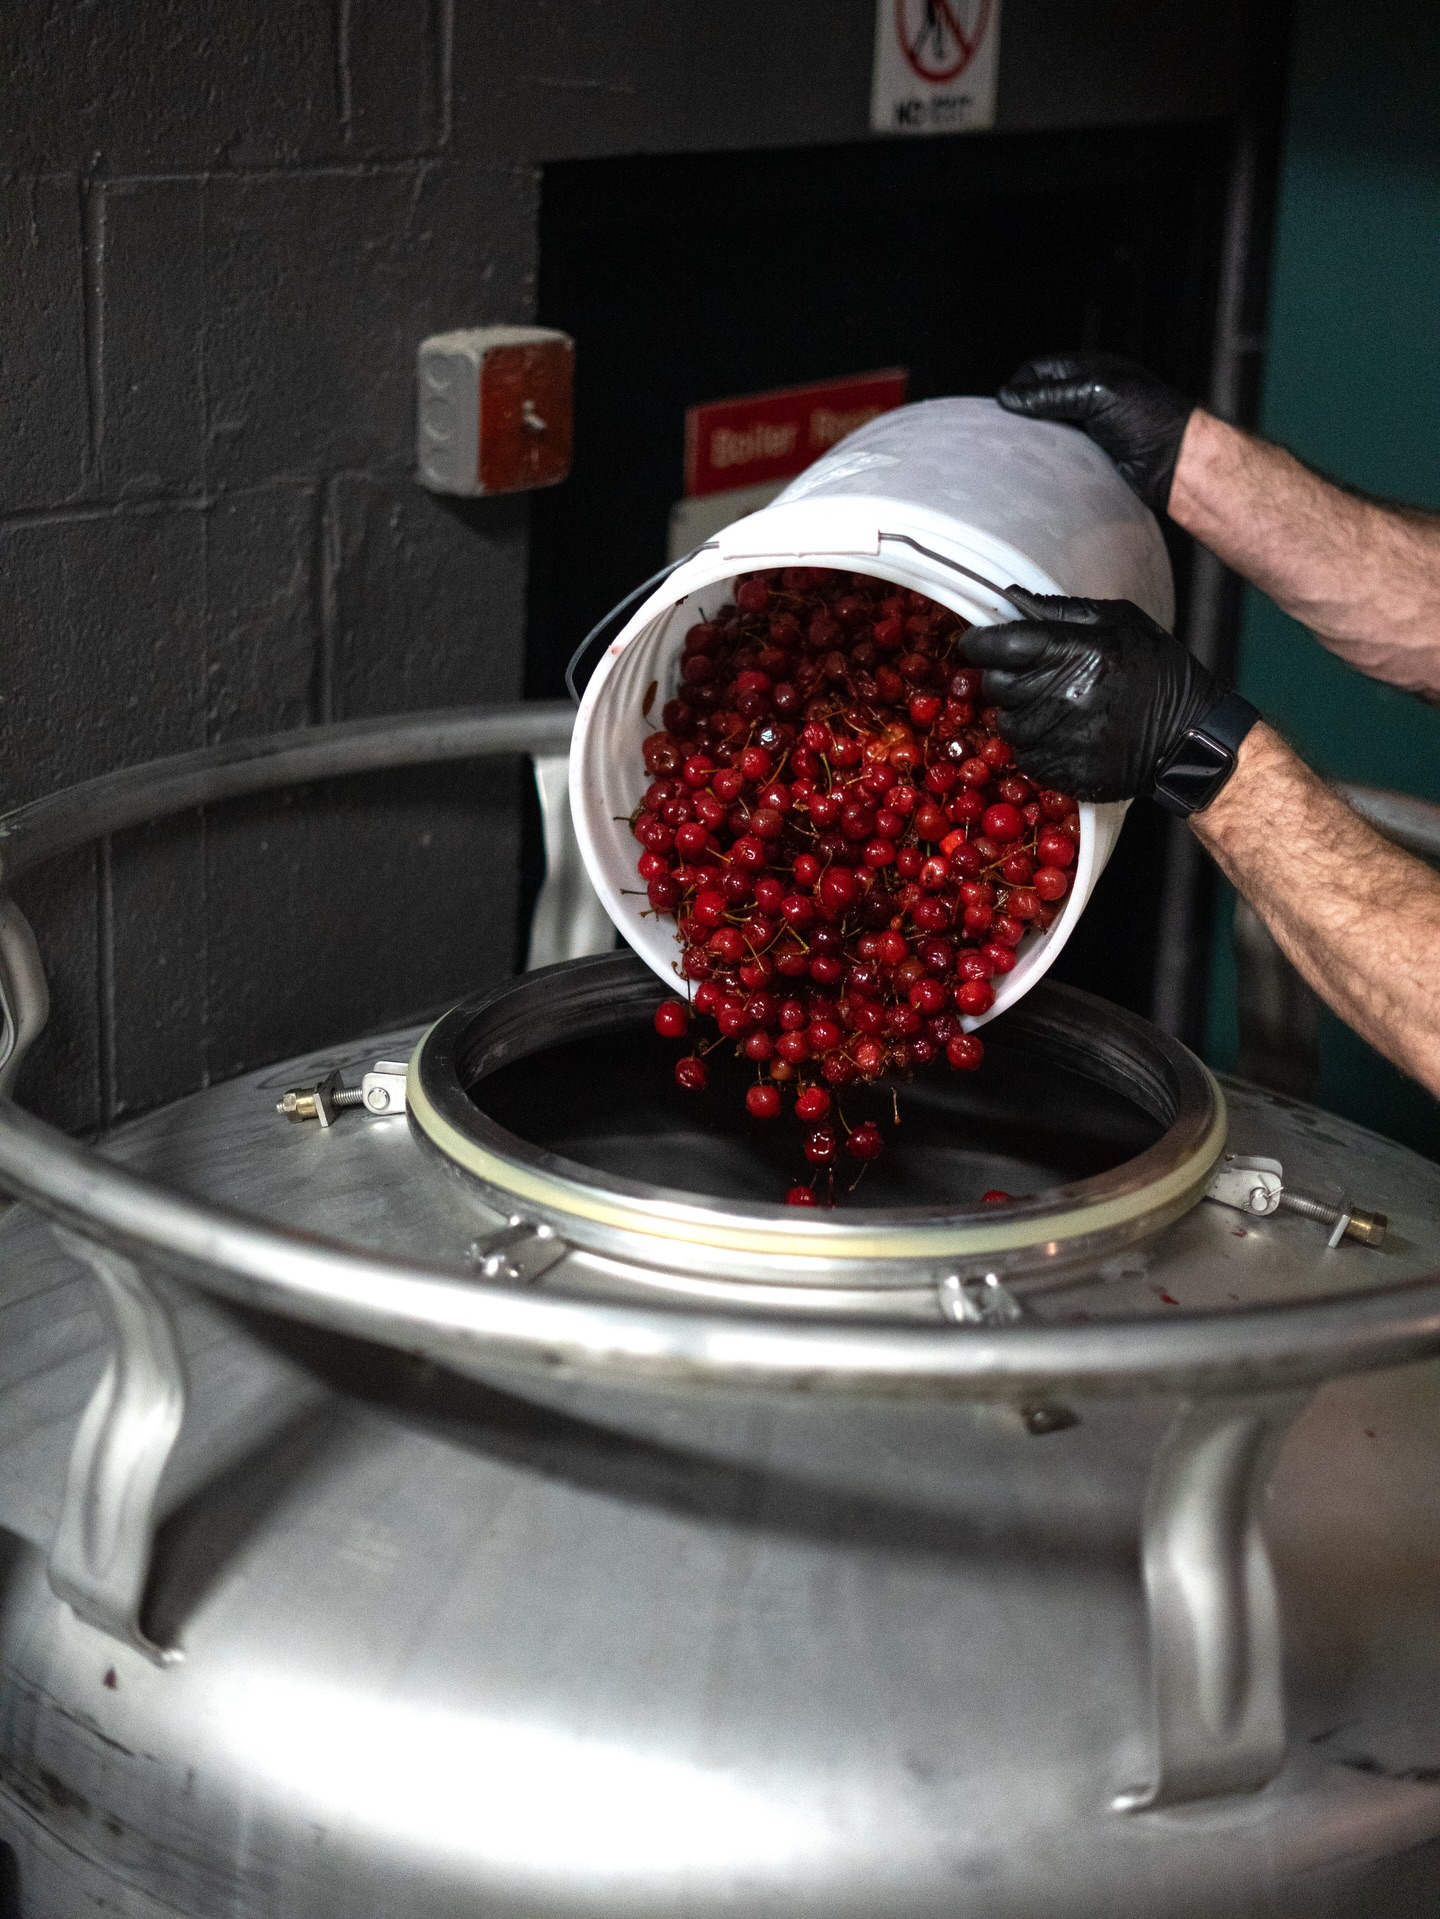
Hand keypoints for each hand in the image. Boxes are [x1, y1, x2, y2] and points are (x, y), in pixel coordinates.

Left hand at [964, 589, 1218, 802]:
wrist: (1189, 739)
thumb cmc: (1156, 673)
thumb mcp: (1119, 622)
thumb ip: (1060, 611)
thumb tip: (1010, 599)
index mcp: (1076, 651)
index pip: (999, 644)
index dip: (981, 642)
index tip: (980, 641)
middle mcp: (1063, 695)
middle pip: (995, 684)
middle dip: (1004, 677)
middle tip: (1032, 676)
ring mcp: (1060, 738)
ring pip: (1006, 723)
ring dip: (1021, 713)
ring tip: (1058, 707)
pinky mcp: (1060, 771)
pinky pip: (1024, 755)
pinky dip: (1036, 745)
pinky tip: (1066, 734)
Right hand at [997, 353, 1194, 513]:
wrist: (1174, 460)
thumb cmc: (1149, 417)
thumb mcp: (1096, 393)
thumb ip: (1051, 394)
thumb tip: (1009, 397)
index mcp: (1087, 371)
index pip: (1037, 371)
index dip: (1019, 386)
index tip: (1006, 408)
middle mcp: (1084, 396)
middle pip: (1037, 401)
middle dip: (1023, 414)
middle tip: (1009, 431)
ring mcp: (1085, 426)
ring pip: (1044, 429)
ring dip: (1034, 439)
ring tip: (1023, 450)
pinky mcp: (1087, 455)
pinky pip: (1056, 454)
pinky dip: (1046, 459)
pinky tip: (1042, 466)